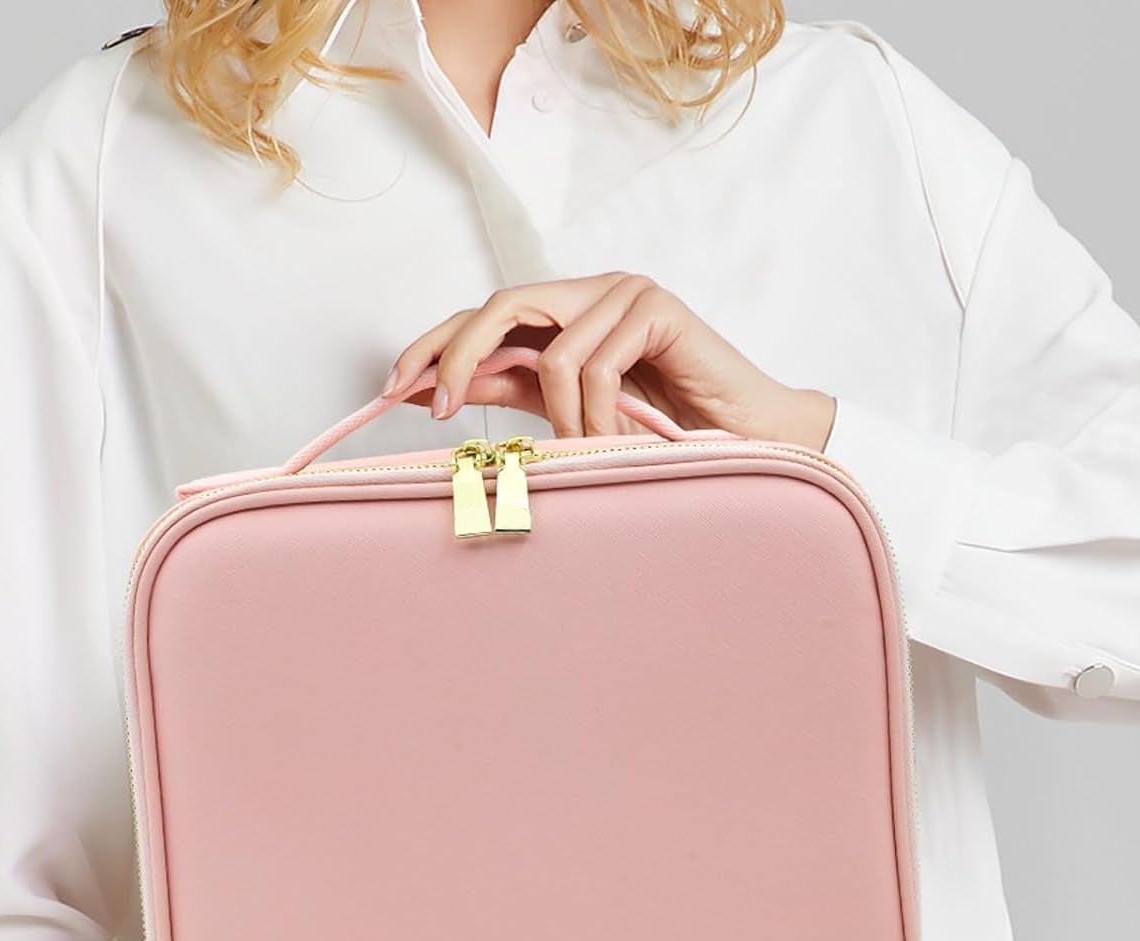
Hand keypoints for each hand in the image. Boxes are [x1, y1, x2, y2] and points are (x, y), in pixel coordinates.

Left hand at [382, 271, 835, 449]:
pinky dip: (595, 414)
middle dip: (458, 357)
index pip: (486, 315)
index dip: (435, 345)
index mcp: (570, 311)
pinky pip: (594, 365)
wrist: (745, 441)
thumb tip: (448, 388)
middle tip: (440, 409)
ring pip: (551, 352)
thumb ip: (516, 391)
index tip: (394, 387)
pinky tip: (618, 439)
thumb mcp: (571, 412)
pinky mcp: (657, 308)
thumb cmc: (666, 430)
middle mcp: (594, 291)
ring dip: (561, 418)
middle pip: (501, 307)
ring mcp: (627, 293)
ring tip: (590, 451)